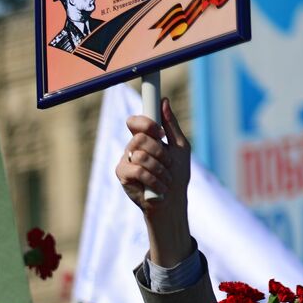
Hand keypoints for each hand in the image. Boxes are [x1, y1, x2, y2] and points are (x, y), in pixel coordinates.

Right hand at [115, 99, 192, 265]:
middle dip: (160, 151)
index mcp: (146, 138)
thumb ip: (171, 125)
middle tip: (168, 163)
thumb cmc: (177, 174)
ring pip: (140, 154)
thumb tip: (164, 101)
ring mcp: (126, 160)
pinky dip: (153, 179)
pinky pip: (137, 170)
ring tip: (165, 178)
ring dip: (159, 168)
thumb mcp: (180, 147)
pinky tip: (160, 187)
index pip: (136, 122)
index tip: (160, 132)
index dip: (145, 123)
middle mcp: (133, 147)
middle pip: (139, 138)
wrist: (173, 201)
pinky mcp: (122, 175)